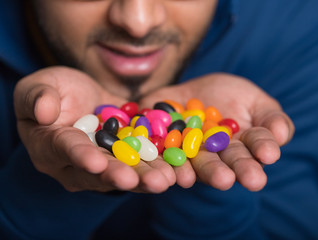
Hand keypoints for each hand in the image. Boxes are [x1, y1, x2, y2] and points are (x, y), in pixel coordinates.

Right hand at [14, 66, 176, 192]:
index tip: (96, 162)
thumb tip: (42, 111)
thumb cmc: (54, 90)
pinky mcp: (127, 156)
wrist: (83, 96)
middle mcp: (78, 163)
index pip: (65, 151)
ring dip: (145, 177)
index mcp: (51, 147)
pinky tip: (176, 169)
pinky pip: (143, 162)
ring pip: (125, 172)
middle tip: (137, 181)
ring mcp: (105, 162)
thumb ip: (37, 98)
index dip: (80, 156)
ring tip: (164, 180)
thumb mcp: (39, 86)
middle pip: (99, 171)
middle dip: (120, 176)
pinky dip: (159, 165)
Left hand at [139, 73, 294, 190]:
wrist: (196, 91)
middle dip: (228, 171)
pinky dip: (167, 163)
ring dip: (197, 173)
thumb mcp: (256, 102)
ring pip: (193, 164)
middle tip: (236, 179)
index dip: (262, 149)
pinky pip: (164, 155)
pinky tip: (174, 172)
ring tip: (199, 179)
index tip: (269, 154)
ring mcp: (190, 153)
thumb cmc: (233, 97)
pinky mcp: (165, 146)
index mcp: (243, 148)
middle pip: (223, 164)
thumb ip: (271, 118)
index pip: (255, 148)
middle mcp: (216, 157)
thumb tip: (282, 134)